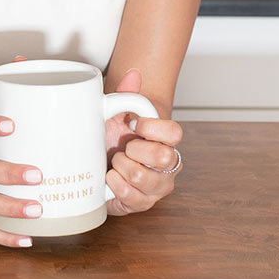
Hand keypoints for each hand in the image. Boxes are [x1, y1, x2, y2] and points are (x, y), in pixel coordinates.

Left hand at [104, 69, 182, 216]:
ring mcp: (158, 187)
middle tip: (124, 147)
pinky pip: (131, 197)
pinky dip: (114, 184)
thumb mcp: (116, 112)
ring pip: (143, 178)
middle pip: (163, 157)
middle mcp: (169, 165)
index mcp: (167, 140)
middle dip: (135, 149)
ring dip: (122, 167)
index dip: (151, 127)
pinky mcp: (143, 204)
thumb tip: (133, 74)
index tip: (132, 123)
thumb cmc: (115, 135)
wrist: (103, 161)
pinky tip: (111, 177)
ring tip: (116, 163)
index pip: (174, 133)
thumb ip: (127, 93)